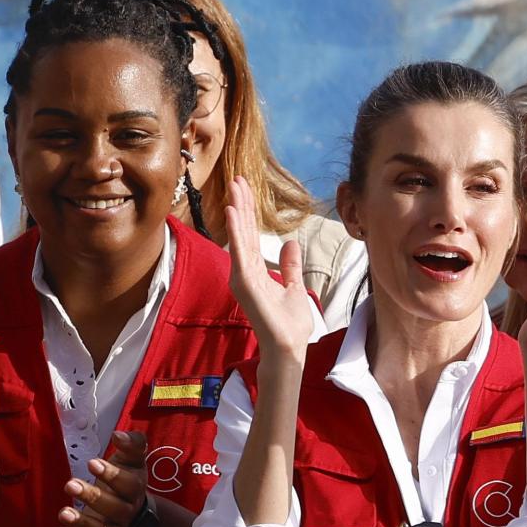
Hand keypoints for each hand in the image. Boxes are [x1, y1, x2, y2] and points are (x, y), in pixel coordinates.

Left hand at [55, 429, 147, 526]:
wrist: (132, 514)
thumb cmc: (126, 479)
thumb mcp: (132, 460)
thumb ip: (132, 444)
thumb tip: (119, 436)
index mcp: (134, 490)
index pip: (128, 484)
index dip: (111, 475)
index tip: (93, 463)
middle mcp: (125, 513)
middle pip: (113, 508)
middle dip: (92, 497)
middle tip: (70, 484)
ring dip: (82, 523)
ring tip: (63, 513)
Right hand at [226, 175, 312, 361]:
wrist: (289, 347)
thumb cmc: (290, 326)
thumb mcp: (294, 288)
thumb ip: (290, 267)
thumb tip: (290, 244)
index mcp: (258, 272)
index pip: (252, 236)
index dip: (249, 212)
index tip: (246, 189)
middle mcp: (246, 272)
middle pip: (243, 232)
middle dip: (240, 205)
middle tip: (237, 178)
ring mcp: (243, 278)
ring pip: (239, 237)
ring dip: (236, 211)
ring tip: (234, 187)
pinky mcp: (244, 283)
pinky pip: (239, 252)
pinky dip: (236, 231)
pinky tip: (232, 211)